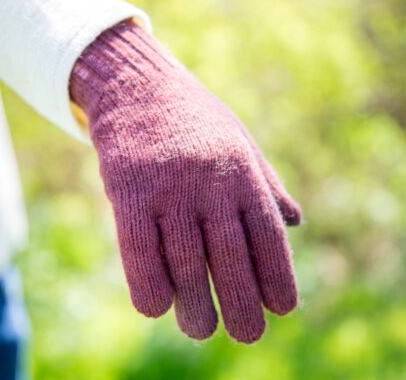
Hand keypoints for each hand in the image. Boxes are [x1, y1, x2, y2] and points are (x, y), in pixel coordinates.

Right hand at [70, 20, 300, 342]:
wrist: (138, 87)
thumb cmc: (193, 120)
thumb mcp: (239, 140)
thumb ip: (266, 182)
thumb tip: (295, 223)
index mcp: (240, 170)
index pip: (267, 234)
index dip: (277, 275)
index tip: (282, 308)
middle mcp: (208, 182)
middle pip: (229, 256)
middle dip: (241, 303)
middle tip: (248, 335)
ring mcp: (167, 187)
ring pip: (183, 262)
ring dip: (193, 305)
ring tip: (201, 329)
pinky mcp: (127, 191)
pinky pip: (138, 251)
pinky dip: (148, 286)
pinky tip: (156, 307)